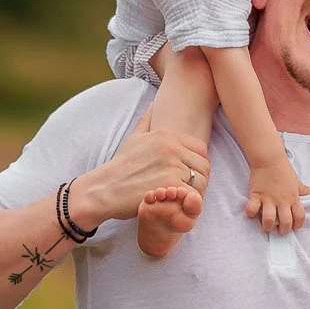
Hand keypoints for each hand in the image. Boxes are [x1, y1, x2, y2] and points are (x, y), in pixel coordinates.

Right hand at [83, 129, 209, 227]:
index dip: (198, 164)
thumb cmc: (120, 166)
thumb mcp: (133, 138)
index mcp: (168, 135)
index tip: (188, 175)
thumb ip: (146, 121)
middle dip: (200, 179)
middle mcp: (173, 147)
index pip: (201, 149)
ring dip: (196, 192)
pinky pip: (193, 194)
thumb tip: (153, 104)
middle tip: (187, 189)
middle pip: (204, 165)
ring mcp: (173, 166)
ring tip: (183, 197)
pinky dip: (188, 202)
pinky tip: (177, 204)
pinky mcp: (171, 185)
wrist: (104, 188)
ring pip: (202, 181)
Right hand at [245, 154, 309, 234]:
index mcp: (293, 198)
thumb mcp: (296, 181)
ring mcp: (268, 199)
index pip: (300, 217)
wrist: (269, 158)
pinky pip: (251, 210)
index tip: (293, 226)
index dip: (297, 225)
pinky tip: (252, 212)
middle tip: (278, 229)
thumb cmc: (283, 169)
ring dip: (267, 226)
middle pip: (285, 223)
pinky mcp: (255, 195)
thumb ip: (303, 189)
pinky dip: (250, 213)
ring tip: (265, 224)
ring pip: (269, 220)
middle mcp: (282, 201)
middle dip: (283, 230)